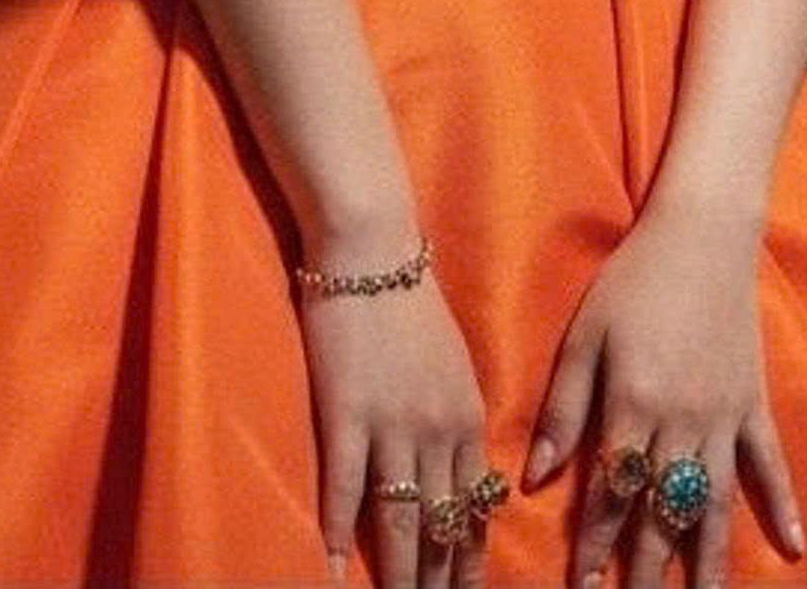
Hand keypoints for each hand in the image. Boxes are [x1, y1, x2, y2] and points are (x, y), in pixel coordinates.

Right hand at [298, 225, 499, 588]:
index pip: (474, 508)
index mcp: (467, 418)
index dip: (468, 559)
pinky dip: (339, 535)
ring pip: (400, 521)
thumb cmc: (410, 303)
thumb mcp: (453, 366)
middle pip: (441, 527)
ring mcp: (392, 425)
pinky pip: (347, 490)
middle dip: (438, 582)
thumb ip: (456, 421)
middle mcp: (438, 430)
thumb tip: (462, 474)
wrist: (372, 251)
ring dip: (399, 575)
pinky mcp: (346, 415)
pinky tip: (333, 568)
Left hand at [522, 194, 805, 588]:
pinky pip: (771, 464)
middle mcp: (682, 421)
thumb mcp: (585, 335)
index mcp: (633, 404)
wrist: (702, 233)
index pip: (612, 493)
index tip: (582, 585)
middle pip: (662, 512)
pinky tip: (794, 549)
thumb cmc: (634, 278)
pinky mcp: (754, 403)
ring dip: (708, 561)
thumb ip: (564, 407)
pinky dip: (784, 505)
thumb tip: (537, 477)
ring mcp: (724, 416)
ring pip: (714, 504)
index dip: (596, 544)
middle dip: (645, 569)